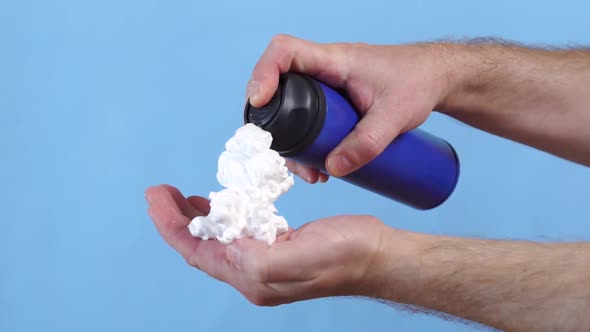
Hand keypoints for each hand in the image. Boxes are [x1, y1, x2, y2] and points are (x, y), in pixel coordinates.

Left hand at [145, 184, 389, 305]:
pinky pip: (239, 232)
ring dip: (198, 217)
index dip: (171, 224)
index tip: (156, 195)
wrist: (376, 256)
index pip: (197, 251)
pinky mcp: (278, 247)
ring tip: (184, 197)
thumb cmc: (345, 256)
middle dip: (177, 219)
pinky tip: (223, 203)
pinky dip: (224, 215)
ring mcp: (265, 262)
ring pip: (218, 240)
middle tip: (162, 191)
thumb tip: (227, 247)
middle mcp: (253, 274)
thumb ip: (257, 258)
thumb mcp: (300, 258)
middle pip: (202, 246)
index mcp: (252, 277)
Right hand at [247, 34, 453, 180]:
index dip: (264, 72)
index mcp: (335, 60)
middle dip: (273, 120)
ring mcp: (328, 85)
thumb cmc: (418, 82)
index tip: (259, 101)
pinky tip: (319, 165)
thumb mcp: (395, 117)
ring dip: (291, 140)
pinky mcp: (335, 101)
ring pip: (292, 107)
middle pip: (279, 84)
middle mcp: (325, 69)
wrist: (436, 78)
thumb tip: (333, 168)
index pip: (285, 51)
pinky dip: (307, 141)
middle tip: (281, 152)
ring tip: (310, 171)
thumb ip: (367, 144)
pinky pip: (308, 117)